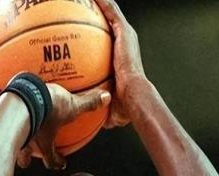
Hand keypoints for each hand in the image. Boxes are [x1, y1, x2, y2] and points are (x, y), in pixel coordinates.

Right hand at [0, 85, 110, 169]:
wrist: (25, 98)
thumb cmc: (49, 107)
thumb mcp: (73, 106)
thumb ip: (89, 103)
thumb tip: (107, 97)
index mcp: (43, 142)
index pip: (51, 159)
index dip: (56, 163)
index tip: (60, 164)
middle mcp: (25, 140)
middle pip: (24, 155)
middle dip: (25, 157)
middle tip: (26, 159)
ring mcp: (10, 130)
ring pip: (5, 137)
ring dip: (3, 136)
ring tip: (5, 139)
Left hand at [94, 0, 146, 128]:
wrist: (134, 96)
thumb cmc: (124, 103)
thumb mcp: (109, 104)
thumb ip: (102, 107)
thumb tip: (101, 122)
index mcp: (123, 57)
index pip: (111, 41)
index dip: (99, 34)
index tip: (87, 30)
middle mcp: (126, 43)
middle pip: (111, 21)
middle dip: (99, 13)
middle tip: (84, 6)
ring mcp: (126, 36)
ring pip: (111, 12)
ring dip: (100, 4)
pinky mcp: (124, 32)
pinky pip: (111, 12)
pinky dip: (102, 3)